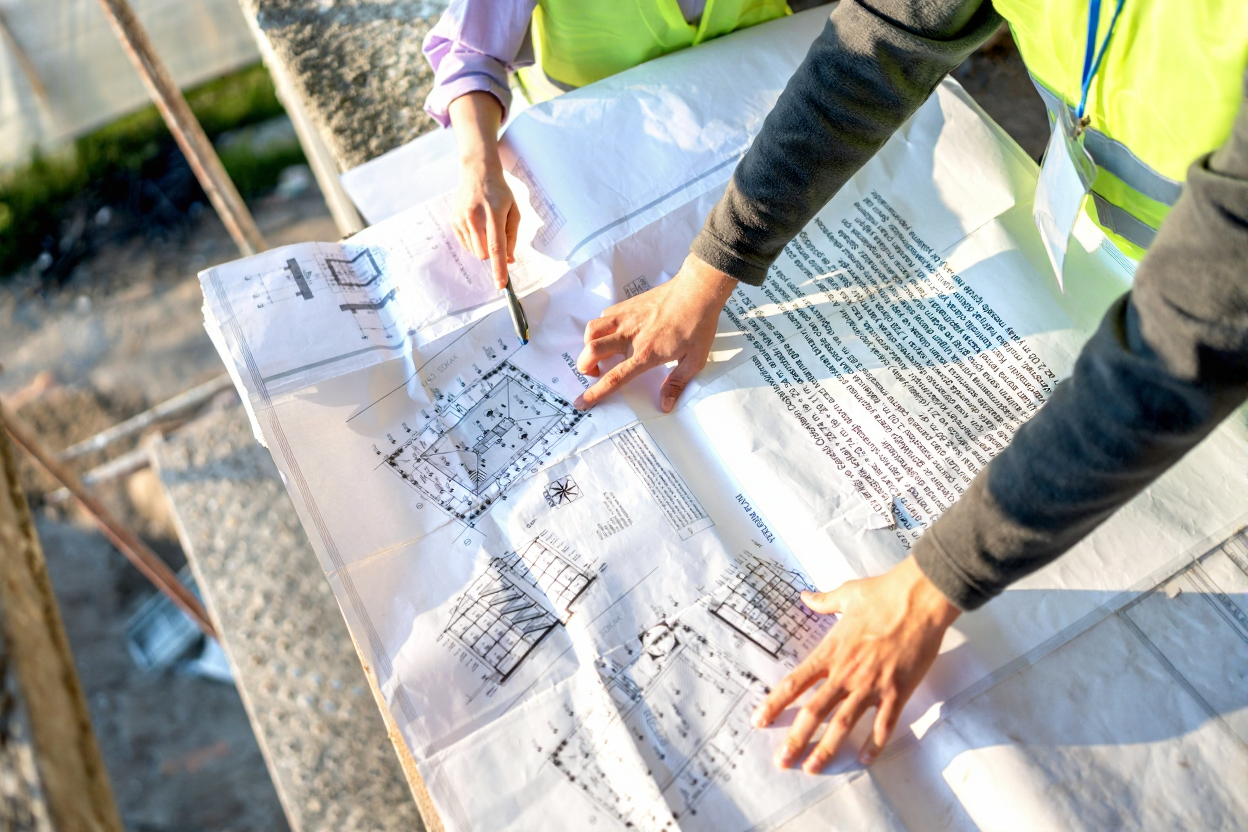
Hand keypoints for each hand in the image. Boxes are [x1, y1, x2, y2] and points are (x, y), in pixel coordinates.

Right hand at [448, 91, 520, 289]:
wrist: (477, 172)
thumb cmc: (500, 192)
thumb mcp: (514, 211)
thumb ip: (512, 237)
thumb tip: (509, 260)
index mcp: (494, 214)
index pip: (497, 247)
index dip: (499, 268)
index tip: (501, 284)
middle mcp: (475, 218)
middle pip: (484, 254)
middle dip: (493, 254)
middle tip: (497, 236)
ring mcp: (461, 220)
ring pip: (474, 251)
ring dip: (483, 246)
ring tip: (486, 224)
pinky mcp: (453, 221)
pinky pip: (466, 244)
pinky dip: (474, 241)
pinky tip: (477, 224)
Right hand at [575, 254, 736, 411]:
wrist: (697, 291)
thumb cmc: (698, 326)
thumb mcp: (694, 360)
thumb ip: (676, 383)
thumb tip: (665, 405)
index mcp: (645, 354)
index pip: (614, 378)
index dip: (595, 393)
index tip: (582, 402)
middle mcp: (629, 336)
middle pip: (591, 351)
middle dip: (584, 366)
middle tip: (594, 372)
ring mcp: (625, 317)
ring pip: (591, 330)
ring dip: (589, 344)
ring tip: (600, 352)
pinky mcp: (627, 305)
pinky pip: (603, 316)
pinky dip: (601, 327)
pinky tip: (613, 332)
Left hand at [753, 555, 960, 772]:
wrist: (919, 599)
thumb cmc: (883, 594)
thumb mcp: (846, 594)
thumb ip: (823, 601)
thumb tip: (805, 596)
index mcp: (830, 651)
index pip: (795, 682)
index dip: (775, 704)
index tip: (759, 720)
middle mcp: (846, 673)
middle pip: (814, 712)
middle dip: (796, 739)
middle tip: (782, 761)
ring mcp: (871, 684)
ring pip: (844, 724)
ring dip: (827, 749)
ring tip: (813, 768)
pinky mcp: (897, 691)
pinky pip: (883, 724)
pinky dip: (874, 744)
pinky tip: (864, 760)